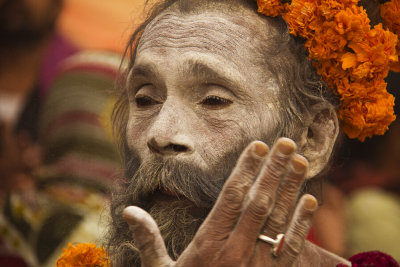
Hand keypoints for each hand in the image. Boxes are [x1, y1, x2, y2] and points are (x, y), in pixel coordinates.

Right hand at [124, 138, 316, 265]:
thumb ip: (148, 240)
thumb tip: (129, 211)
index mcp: (209, 246)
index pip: (231, 198)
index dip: (245, 169)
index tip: (258, 146)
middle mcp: (236, 252)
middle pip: (258, 203)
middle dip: (273, 170)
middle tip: (285, 142)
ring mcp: (258, 265)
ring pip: (278, 220)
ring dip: (290, 189)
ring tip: (299, 160)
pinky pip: (293, 248)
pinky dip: (302, 223)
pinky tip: (310, 200)